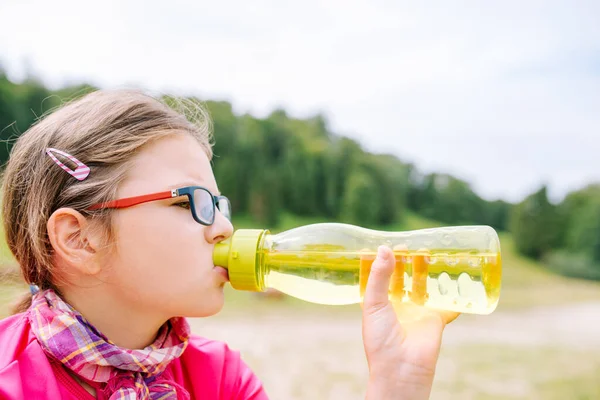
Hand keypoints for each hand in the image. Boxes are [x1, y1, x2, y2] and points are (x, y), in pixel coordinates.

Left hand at [362, 246, 458, 398]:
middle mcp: (397, 306)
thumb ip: (379, 276)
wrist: (402, 368)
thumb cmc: (381, 339)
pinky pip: (448, 304)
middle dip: (407, 261)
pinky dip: (455, 295)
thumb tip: (385, 249)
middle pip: (403, 277)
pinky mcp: (435, 318)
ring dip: (426, 270)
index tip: (387, 243)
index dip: (383, 261)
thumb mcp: (373, 304)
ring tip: (428, 252)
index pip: (380, 277)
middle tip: (412, 245)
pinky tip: (458, 277)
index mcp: (378, 303)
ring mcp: (417, 311)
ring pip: (423, 285)